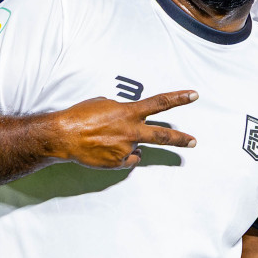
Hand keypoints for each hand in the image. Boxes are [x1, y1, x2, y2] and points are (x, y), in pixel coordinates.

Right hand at [48, 90, 197, 168]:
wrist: (63, 136)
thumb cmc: (81, 116)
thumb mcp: (104, 104)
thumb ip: (122, 110)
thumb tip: (129, 118)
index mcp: (129, 112)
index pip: (160, 103)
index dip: (179, 98)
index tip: (193, 95)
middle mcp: (131, 131)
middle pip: (163, 135)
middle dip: (181, 139)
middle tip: (194, 142)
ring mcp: (126, 148)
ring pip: (138, 148)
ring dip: (128, 144)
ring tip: (109, 140)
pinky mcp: (119, 162)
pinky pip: (127, 159)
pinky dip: (121, 155)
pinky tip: (107, 150)